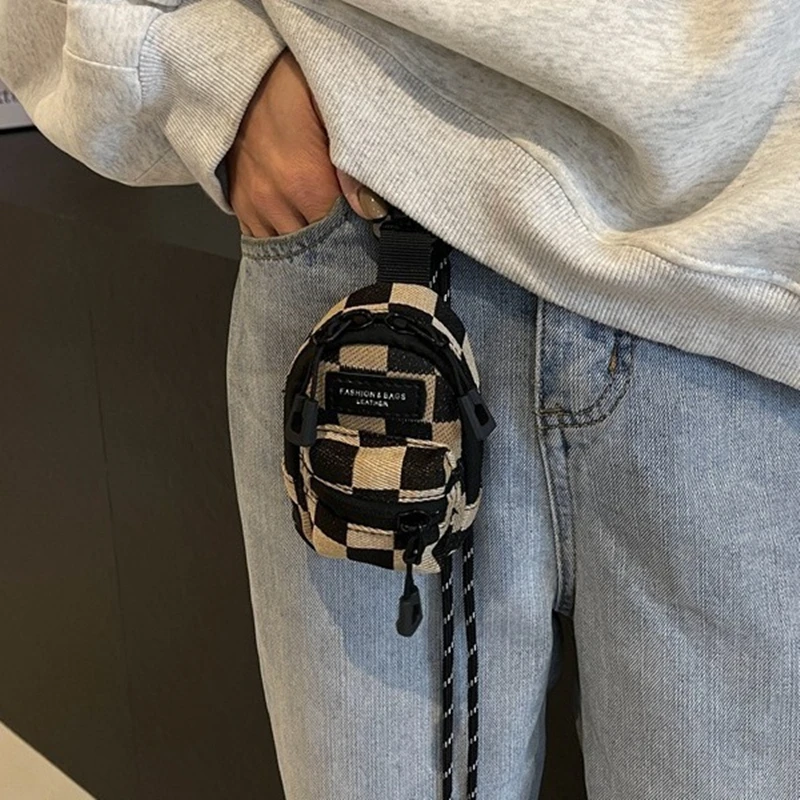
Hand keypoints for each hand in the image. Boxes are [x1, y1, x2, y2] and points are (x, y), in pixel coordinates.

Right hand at [225, 48, 388, 236]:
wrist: (239, 71)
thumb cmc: (290, 84)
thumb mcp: (332, 108)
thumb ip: (353, 163)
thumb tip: (371, 209)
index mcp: (304, 181)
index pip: (338, 236)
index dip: (356, 238)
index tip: (369, 234)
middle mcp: (274, 200)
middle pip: (313, 247)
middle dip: (333, 246)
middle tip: (351, 238)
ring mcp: (253, 204)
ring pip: (287, 249)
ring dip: (307, 247)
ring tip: (325, 236)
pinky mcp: (239, 202)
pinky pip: (261, 240)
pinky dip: (282, 240)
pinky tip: (298, 232)